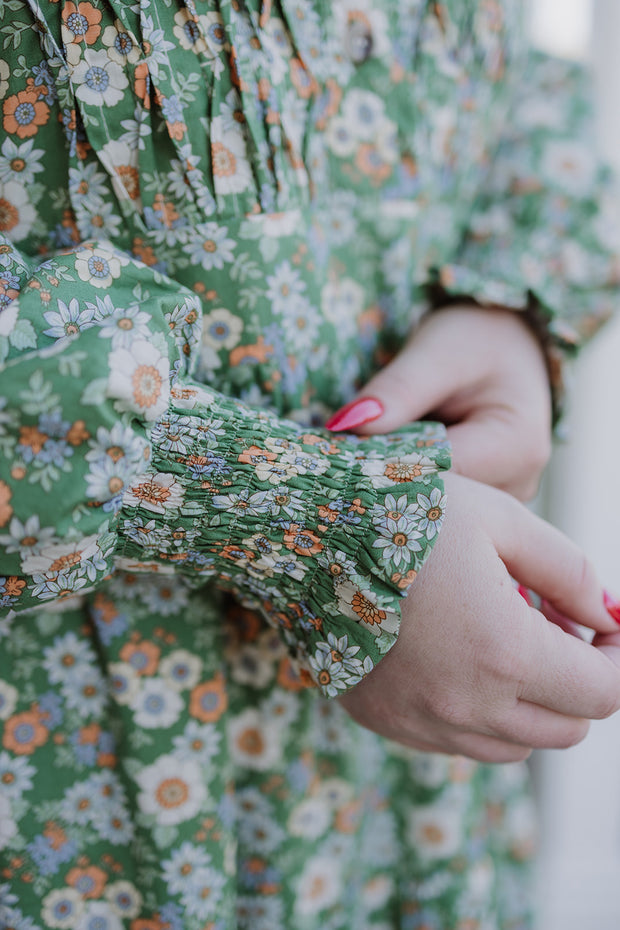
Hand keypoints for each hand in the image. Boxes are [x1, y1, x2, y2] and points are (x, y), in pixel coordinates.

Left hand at [327, 305, 551, 499]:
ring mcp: (503, 496)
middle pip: (436, 499)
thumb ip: (397, 391)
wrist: (505, 343)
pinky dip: (404, 484)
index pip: (437, 477)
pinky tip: (378, 467)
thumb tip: (346, 425)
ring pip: (432, 505)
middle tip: (334, 460)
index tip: (337, 458)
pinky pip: (436, 501)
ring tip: (356, 461)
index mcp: (517, 448)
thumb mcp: (436, 353)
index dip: (383, 469)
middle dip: (383, 480)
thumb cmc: (477, 339)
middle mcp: (518, 483)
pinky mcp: (484, 499)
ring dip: (391, 485)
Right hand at [338, 473, 619, 762]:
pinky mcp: (384, 720)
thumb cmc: (403, 511)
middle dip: (577, 680)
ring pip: (513, 745)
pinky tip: (454, 654)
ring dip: (529, 701)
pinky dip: (476, 711)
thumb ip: (570, 571)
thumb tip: (611, 615)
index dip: (617, 658)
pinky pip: (455, 739)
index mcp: (505, 652)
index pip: (602, 693)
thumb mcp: (501, 520)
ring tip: (502, 638)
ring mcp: (419, 721)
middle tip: (552, 623)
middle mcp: (465, 705)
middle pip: (565, 729)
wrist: (300, 529)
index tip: (604, 625)